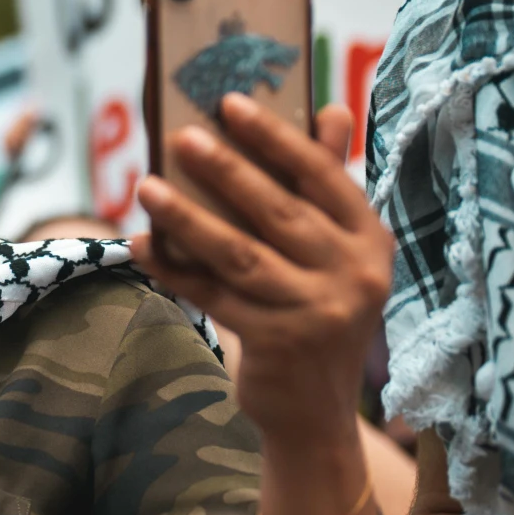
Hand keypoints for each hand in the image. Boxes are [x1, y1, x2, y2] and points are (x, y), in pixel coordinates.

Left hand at [130, 97, 390, 448]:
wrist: (316, 412)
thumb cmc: (317, 310)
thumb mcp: (336, 252)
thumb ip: (326, 183)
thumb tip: (329, 108)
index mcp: (370, 240)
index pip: (322, 177)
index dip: (275, 138)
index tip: (229, 102)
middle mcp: (354, 274)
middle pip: (279, 212)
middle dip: (227, 171)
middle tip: (181, 137)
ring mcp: (318, 312)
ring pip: (240, 254)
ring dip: (188, 218)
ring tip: (146, 187)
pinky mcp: (279, 343)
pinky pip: (214, 295)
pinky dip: (175, 269)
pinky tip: (143, 244)